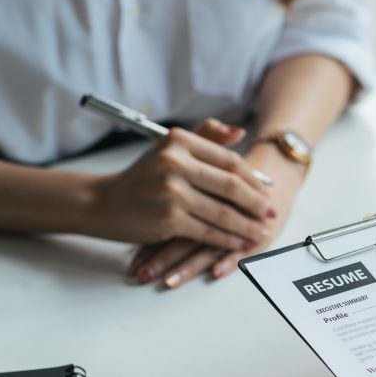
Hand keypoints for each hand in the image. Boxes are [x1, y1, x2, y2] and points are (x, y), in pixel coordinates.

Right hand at [86, 119, 274, 249]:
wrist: (103, 202)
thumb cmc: (143, 176)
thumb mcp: (170, 149)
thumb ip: (206, 137)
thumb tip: (240, 132)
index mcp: (179, 141)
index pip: (229, 160)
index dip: (253, 178)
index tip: (267, 190)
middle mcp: (175, 163)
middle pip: (230, 186)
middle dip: (256, 203)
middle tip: (272, 212)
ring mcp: (171, 192)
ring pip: (222, 212)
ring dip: (247, 225)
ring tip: (263, 232)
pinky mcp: (169, 220)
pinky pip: (208, 232)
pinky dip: (228, 240)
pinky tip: (242, 243)